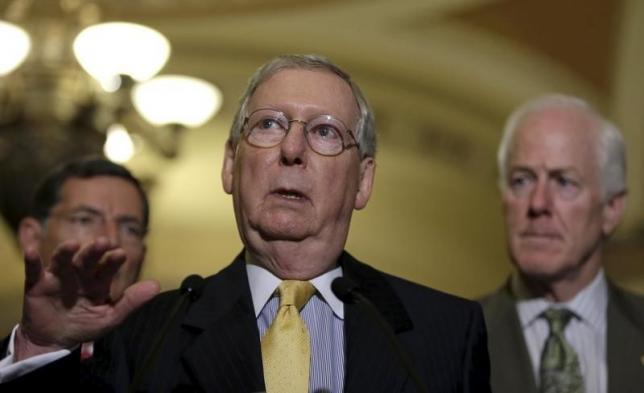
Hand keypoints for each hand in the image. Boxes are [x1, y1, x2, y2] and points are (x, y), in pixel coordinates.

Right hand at [15, 237, 159, 360]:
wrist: (55, 341)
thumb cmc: (85, 325)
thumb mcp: (110, 317)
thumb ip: (132, 302)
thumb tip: (156, 285)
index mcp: (99, 281)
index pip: (108, 268)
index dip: (114, 261)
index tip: (121, 254)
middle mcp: (80, 274)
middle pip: (87, 259)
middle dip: (95, 251)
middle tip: (103, 242)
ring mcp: (59, 277)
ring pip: (63, 260)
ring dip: (66, 251)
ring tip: (73, 244)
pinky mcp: (38, 284)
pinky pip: (34, 270)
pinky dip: (32, 260)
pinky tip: (32, 251)